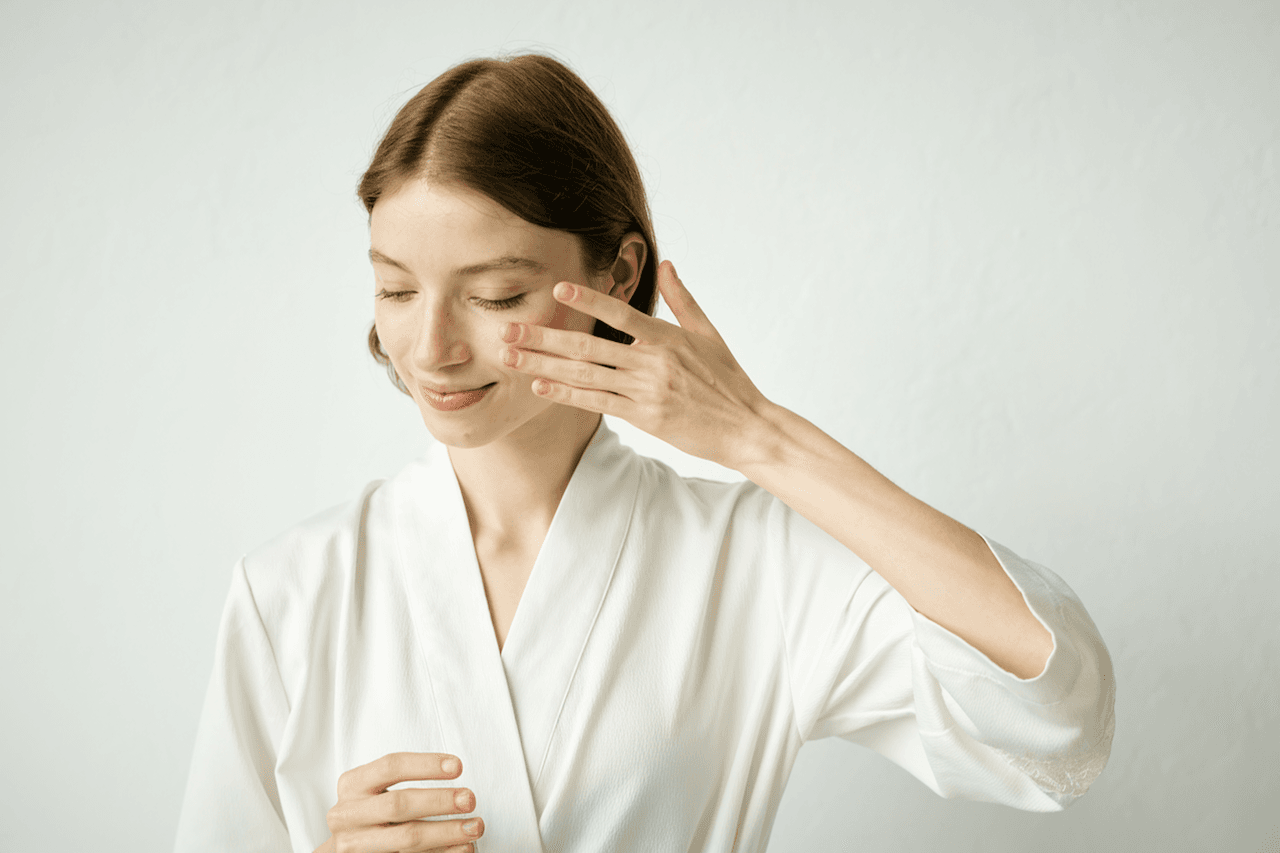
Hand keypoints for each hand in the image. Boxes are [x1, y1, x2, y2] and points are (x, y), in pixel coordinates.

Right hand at [314, 752, 482, 852]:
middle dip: (439, 801)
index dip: (426, 765)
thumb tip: (454, 770)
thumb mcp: (374, 789)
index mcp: (352, 785)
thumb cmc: (370, 811)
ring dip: (447, 832)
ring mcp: (355, 845)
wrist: (343, 849)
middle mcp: (348, 815)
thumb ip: (404, 781)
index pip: (391, 766)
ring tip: (474, 827)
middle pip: (399, 804)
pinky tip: (463, 848)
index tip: (459, 767)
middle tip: (470, 799)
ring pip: (407, 839)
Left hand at [499, 260, 775, 469]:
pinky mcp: (644, 416)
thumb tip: (666, 264)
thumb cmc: (728, 380)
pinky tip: (540, 384)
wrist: (746, 427)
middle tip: (508, 328)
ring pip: (584, 373)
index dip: (587, 299)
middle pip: (588, 345)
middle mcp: (652, 361)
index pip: (620, 312)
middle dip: (544, 336)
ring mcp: (646, 390)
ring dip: (543, 363)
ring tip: (510, 355)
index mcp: (667, 337)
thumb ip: (682, 299)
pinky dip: (566, 392)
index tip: (556, 289)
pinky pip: (596, 402)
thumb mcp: (709, 333)